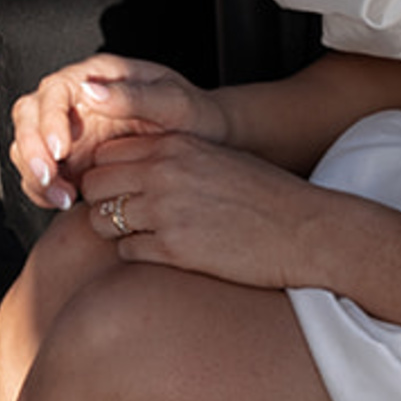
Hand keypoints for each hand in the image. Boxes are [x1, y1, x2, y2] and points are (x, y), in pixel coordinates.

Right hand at [11, 55, 226, 210]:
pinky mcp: (71, 160)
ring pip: (28, 146)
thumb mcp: (173, 102)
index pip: (54, 90)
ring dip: (35, 173)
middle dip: (31, 148)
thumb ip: (134, 95)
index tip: (62, 149)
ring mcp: (70, 131)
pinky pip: (42, 173)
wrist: (205, 143)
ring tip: (62, 198)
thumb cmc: (194, 116)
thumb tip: (90, 92)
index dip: (49, 118)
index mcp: (97, 77)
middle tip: (49, 177)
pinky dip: (43, 190)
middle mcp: (76, 100)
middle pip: (29, 116)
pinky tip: (64, 202)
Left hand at [78, 129, 332, 288]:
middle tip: (125, 218)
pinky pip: (126, 252)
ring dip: (116, 231)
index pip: (106, 154)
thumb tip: (127, 173)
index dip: (108, 175)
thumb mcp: (214, 160)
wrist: (306, 231)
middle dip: (102, 203)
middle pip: (94, 185)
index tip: (119, 191)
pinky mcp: (174, 249)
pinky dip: (138, 256)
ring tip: (145, 237)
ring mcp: (166, 210)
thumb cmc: (265, 198)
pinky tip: (165, 254)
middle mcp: (164, 172)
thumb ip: (170, 160)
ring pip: (100, 221)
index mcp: (174, 144)